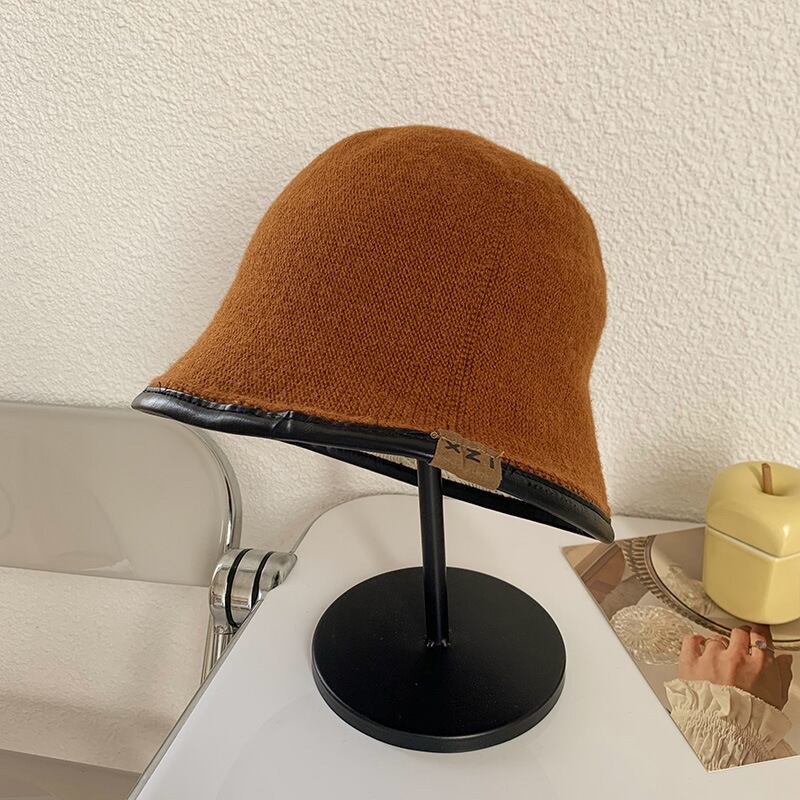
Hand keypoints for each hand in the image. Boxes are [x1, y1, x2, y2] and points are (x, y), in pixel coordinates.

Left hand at [678, 625, 792, 709]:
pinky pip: (691, 641)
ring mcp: (712, 658)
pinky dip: (694, 640)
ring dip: (718, 645)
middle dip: (740, 637)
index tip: (755, 636)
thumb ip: (781, 675)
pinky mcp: (692, 662)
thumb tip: (783, 659)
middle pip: (738, 634)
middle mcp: (735, 658)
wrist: (724, 733)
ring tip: (719, 656)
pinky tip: (698, 643)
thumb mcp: (776, 699)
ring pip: (716, 639)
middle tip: (738, 642)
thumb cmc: (752, 720)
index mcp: (759, 665)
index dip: (758, 636)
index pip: (760, 638)